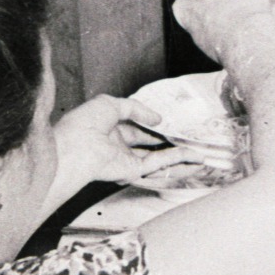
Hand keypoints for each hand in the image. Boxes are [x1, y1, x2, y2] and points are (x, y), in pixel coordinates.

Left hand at [47, 96, 200, 207]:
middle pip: (149, 143)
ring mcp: (126, 159)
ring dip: (179, 154)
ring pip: (158, 157)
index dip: (153, 123)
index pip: (136, 126)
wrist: (73, 149)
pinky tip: (194, 156)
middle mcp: (119, 145)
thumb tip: (157, 119)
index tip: (172, 120)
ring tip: (202, 152)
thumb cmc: (82, 125)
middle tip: (190, 135)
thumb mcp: (111, 104)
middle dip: (169, 140)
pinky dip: (177, 159)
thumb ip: (137, 108)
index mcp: (110, 129)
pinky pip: (158, 163)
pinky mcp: (133, 170)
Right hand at [172, 0, 274, 65]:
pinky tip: (251, 4)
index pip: (188, 5)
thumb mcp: (202, 41)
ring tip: (242, 11)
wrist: (243, 37)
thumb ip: (200, 26)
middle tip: (228, 12)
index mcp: (181, 6)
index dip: (201, 12)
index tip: (211, 18)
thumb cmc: (223, 47)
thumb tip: (208, 26)